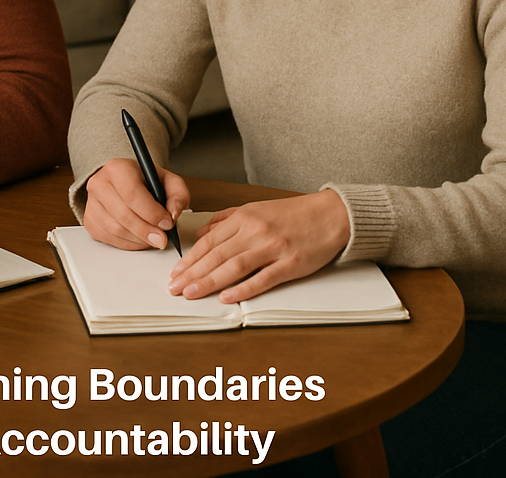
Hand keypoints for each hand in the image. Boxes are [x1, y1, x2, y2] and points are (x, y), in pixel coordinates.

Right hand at [83, 157, 189, 250]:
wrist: (125, 182)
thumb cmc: (146, 182)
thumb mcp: (168, 181)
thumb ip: (177, 195)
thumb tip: (172, 214)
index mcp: (118, 168)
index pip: (132, 194)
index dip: (151, 213)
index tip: (167, 223)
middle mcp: (100, 183)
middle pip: (123, 215)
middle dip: (146, 231)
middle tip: (162, 239)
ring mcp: (92, 203)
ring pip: (116, 230)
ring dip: (139, 240)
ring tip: (153, 238)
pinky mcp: (90, 221)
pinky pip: (109, 239)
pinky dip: (128, 244)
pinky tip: (139, 238)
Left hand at [167, 190, 349, 302]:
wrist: (330, 215)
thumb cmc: (294, 214)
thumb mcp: (255, 208)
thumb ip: (226, 219)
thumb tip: (202, 231)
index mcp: (245, 217)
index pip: (210, 240)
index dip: (190, 258)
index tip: (175, 271)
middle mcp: (256, 231)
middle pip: (217, 255)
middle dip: (192, 273)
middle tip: (175, 288)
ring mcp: (273, 248)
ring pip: (234, 267)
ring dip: (209, 282)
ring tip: (191, 293)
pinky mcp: (290, 264)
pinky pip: (263, 279)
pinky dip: (243, 289)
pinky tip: (227, 297)